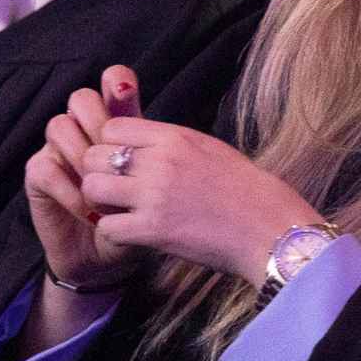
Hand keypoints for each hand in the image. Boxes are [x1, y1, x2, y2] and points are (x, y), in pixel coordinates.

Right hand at [24, 67, 148, 293]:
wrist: (108, 257)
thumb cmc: (137, 217)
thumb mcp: (153, 189)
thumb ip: (154, 159)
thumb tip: (166, 134)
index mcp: (116, 125)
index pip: (112, 83)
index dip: (116, 81)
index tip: (126, 92)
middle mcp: (84, 131)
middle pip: (81, 98)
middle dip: (98, 124)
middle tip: (117, 158)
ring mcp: (58, 151)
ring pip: (59, 126)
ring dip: (82, 158)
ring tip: (104, 192)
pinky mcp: (38, 177)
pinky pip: (46, 167)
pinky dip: (70, 191)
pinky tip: (90, 212)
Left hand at [76, 100, 323, 287]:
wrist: (268, 227)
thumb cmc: (246, 190)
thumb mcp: (209, 149)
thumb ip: (172, 143)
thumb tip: (142, 143)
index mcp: (174, 137)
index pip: (112, 127)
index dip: (109, 145)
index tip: (121, 162)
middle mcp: (160, 161)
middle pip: (94, 155)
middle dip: (98, 172)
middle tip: (114, 189)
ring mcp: (155, 196)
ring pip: (92, 188)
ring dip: (100, 202)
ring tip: (118, 211)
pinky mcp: (154, 230)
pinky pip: (107, 227)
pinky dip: (114, 233)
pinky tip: (131, 233)